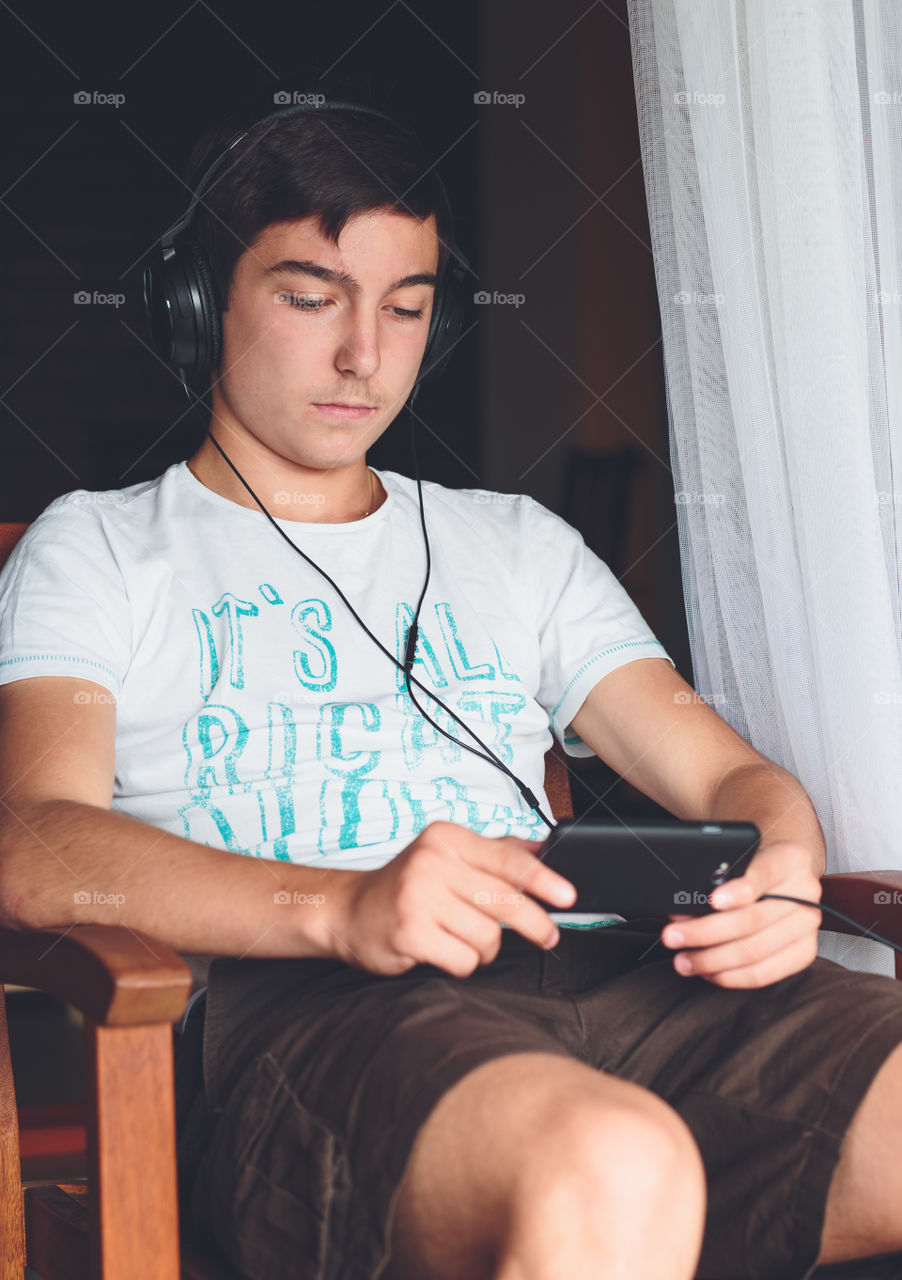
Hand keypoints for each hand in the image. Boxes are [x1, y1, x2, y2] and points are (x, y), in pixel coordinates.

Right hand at [327, 821, 576, 977]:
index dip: (544, 880)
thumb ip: (494, 851)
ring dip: (485, 948)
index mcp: (445, 838)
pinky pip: (464, 960)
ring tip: (465, 940)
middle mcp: (431, 862)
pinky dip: (463, 963)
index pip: (507, 859)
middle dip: (535, 924)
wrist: (347, 911)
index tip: (567, 896)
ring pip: (487, 937)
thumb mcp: (446, 855)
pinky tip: (445, 952)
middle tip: (548, 937)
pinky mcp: (410, 934)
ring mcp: (418, 898)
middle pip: (504, 901)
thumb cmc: (405, 885)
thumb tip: (543, 848)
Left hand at [660, 840, 822, 988]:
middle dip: (706, 931)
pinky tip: (708, 971)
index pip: (765, 873)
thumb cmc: (751, 866)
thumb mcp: (738, 859)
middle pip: (753, 919)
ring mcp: (808, 924)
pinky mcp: (804, 952)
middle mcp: (805, 891)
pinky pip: (764, 973)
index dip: (739, 890)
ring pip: (755, 950)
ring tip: (683, 960)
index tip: (713, 901)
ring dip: (712, 960)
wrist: (781, 877)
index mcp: (791, 858)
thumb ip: (716, 876)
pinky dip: (730, 976)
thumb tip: (681, 909)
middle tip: (672, 936)